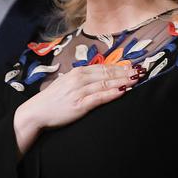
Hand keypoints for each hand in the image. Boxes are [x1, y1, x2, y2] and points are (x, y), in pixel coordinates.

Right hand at [13, 64, 131, 152]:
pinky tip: (123, 91)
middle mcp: (78, 79)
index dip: (119, 66)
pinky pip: (99, 98)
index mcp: (76, 73)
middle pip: (107, 73)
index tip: (133, 65)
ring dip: (123, 80)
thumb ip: (81, 79)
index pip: (102, 67)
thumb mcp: (66, 84)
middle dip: (125, 72)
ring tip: (137, 79)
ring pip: (105, 84)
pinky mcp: (79, 105)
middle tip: (141, 70)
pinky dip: (112, 93)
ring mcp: (79, 92)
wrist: (36, 112)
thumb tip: (98, 76)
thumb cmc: (53, 100)